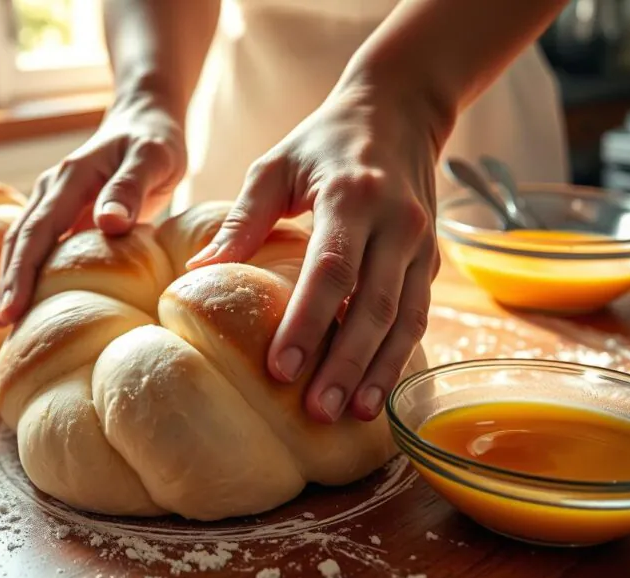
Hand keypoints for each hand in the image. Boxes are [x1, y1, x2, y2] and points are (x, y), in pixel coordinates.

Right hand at [0, 91, 186, 326]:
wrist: (145, 118)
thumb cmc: (155, 141)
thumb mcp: (153, 159)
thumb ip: (130, 188)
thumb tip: (108, 224)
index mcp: (69, 178)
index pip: (37, 232)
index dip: (21, 273)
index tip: (10, 310)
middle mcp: (52, 189)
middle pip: (20, 241)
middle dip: (7, 284)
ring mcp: (54, 200)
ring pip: (24, 244)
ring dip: (14, 280)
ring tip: (9, 323)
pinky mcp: (63, 212)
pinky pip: (41, 245)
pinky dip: (32, 272)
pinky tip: (35, 302)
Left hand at [186, 80, 442, 423]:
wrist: (400, 109)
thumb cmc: (323, 141)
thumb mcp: (275, 165)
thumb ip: (242, 218)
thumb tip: (199, 270)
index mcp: (351, 197)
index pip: (330, 270)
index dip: (307, 323)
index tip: (280, 369)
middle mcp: (396, 223)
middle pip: (372, 306)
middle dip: (346, 364)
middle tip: (317, 411)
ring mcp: (421, 243)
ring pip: (404, 319)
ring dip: (379, 370)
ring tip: (353, 415)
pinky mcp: (430, 259)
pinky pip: (416, 315)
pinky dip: (399, 356)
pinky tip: (376, 390)